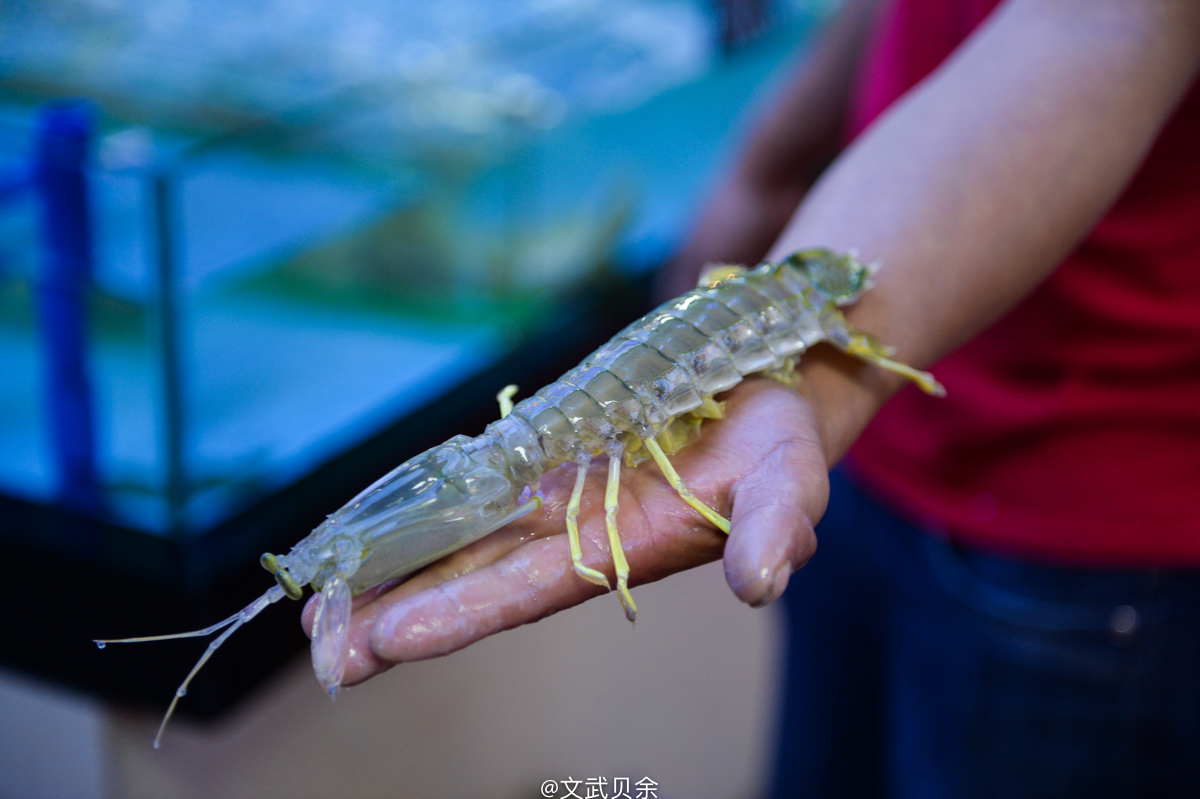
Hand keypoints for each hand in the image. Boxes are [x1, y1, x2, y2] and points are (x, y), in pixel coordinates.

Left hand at [302, 378, 828, 685]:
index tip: (393, 641)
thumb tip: (761, 585)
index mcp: (619, 550)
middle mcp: (573, 532)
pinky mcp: (542, 450)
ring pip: (460, 538)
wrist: (763, 389)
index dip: (462, 613)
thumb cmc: (780, 445)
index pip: (527, 591)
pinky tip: (371, 529)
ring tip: (319, 606)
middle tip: (324, 649)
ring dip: (394, 570)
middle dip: (401, 615)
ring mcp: (551, 493)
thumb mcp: (790, 484)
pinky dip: (420, 506)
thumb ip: (774, 532)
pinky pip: (469, 483)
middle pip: (474, 579)